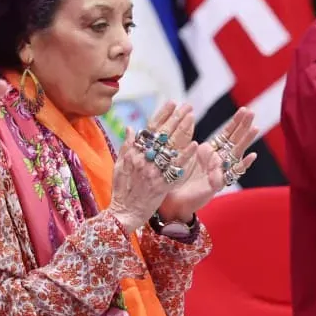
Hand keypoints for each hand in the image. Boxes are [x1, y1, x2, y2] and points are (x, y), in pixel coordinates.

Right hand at [105, 103, 196, 233]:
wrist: (124, 213)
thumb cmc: (121, 190)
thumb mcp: (119, 166)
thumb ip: (127, 147)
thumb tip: (132, 128)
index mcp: (134, 153)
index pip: (150, 129)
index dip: (162, 115)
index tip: (172, 103)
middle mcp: (144, 160)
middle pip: (164, 135)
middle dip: (176, 118)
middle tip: (188, 106)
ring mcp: (154, 172)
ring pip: (171, 148)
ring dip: (183, 131)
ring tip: (192, 117)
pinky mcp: (163, 185)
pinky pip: (177, 168)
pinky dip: (185, 157)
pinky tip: (195, 145)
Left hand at [158, 107, 260, 221]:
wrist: (174, 199)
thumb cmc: (179, 176)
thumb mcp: (185, 155)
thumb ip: (191, 142)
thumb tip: (195, 125)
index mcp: (211, 152)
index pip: (226, 134)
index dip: (235, 122)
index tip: (244, 109)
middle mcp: (219, 161)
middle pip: (234, 141)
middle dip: (242, 126)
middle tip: (251, 112)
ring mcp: (220, 172)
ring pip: (236, 154)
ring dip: (245, 141)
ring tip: (255, 128)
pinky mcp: (217, 184)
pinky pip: (231, 174)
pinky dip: (242, 165)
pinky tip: (252, 156)